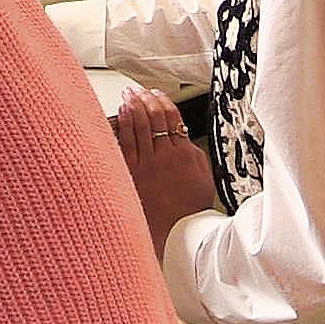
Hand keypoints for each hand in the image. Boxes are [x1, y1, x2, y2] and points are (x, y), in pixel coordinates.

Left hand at [114, 87, 215, 261]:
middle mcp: (163, 156)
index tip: (157, 93)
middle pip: (152, 117)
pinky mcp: (131, 174)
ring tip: (128, 95)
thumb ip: (192, 154)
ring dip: (132, 107)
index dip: (162, 101)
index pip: (171, 117)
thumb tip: (183, 137)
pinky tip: (120, 114)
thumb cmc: (190, 210)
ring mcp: (145, 165)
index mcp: (182, 154)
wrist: (176, 234)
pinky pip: (125, 143)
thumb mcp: (203, 177)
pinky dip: (123, 125)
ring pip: (137, 126)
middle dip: (145, 99)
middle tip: (139, 90)